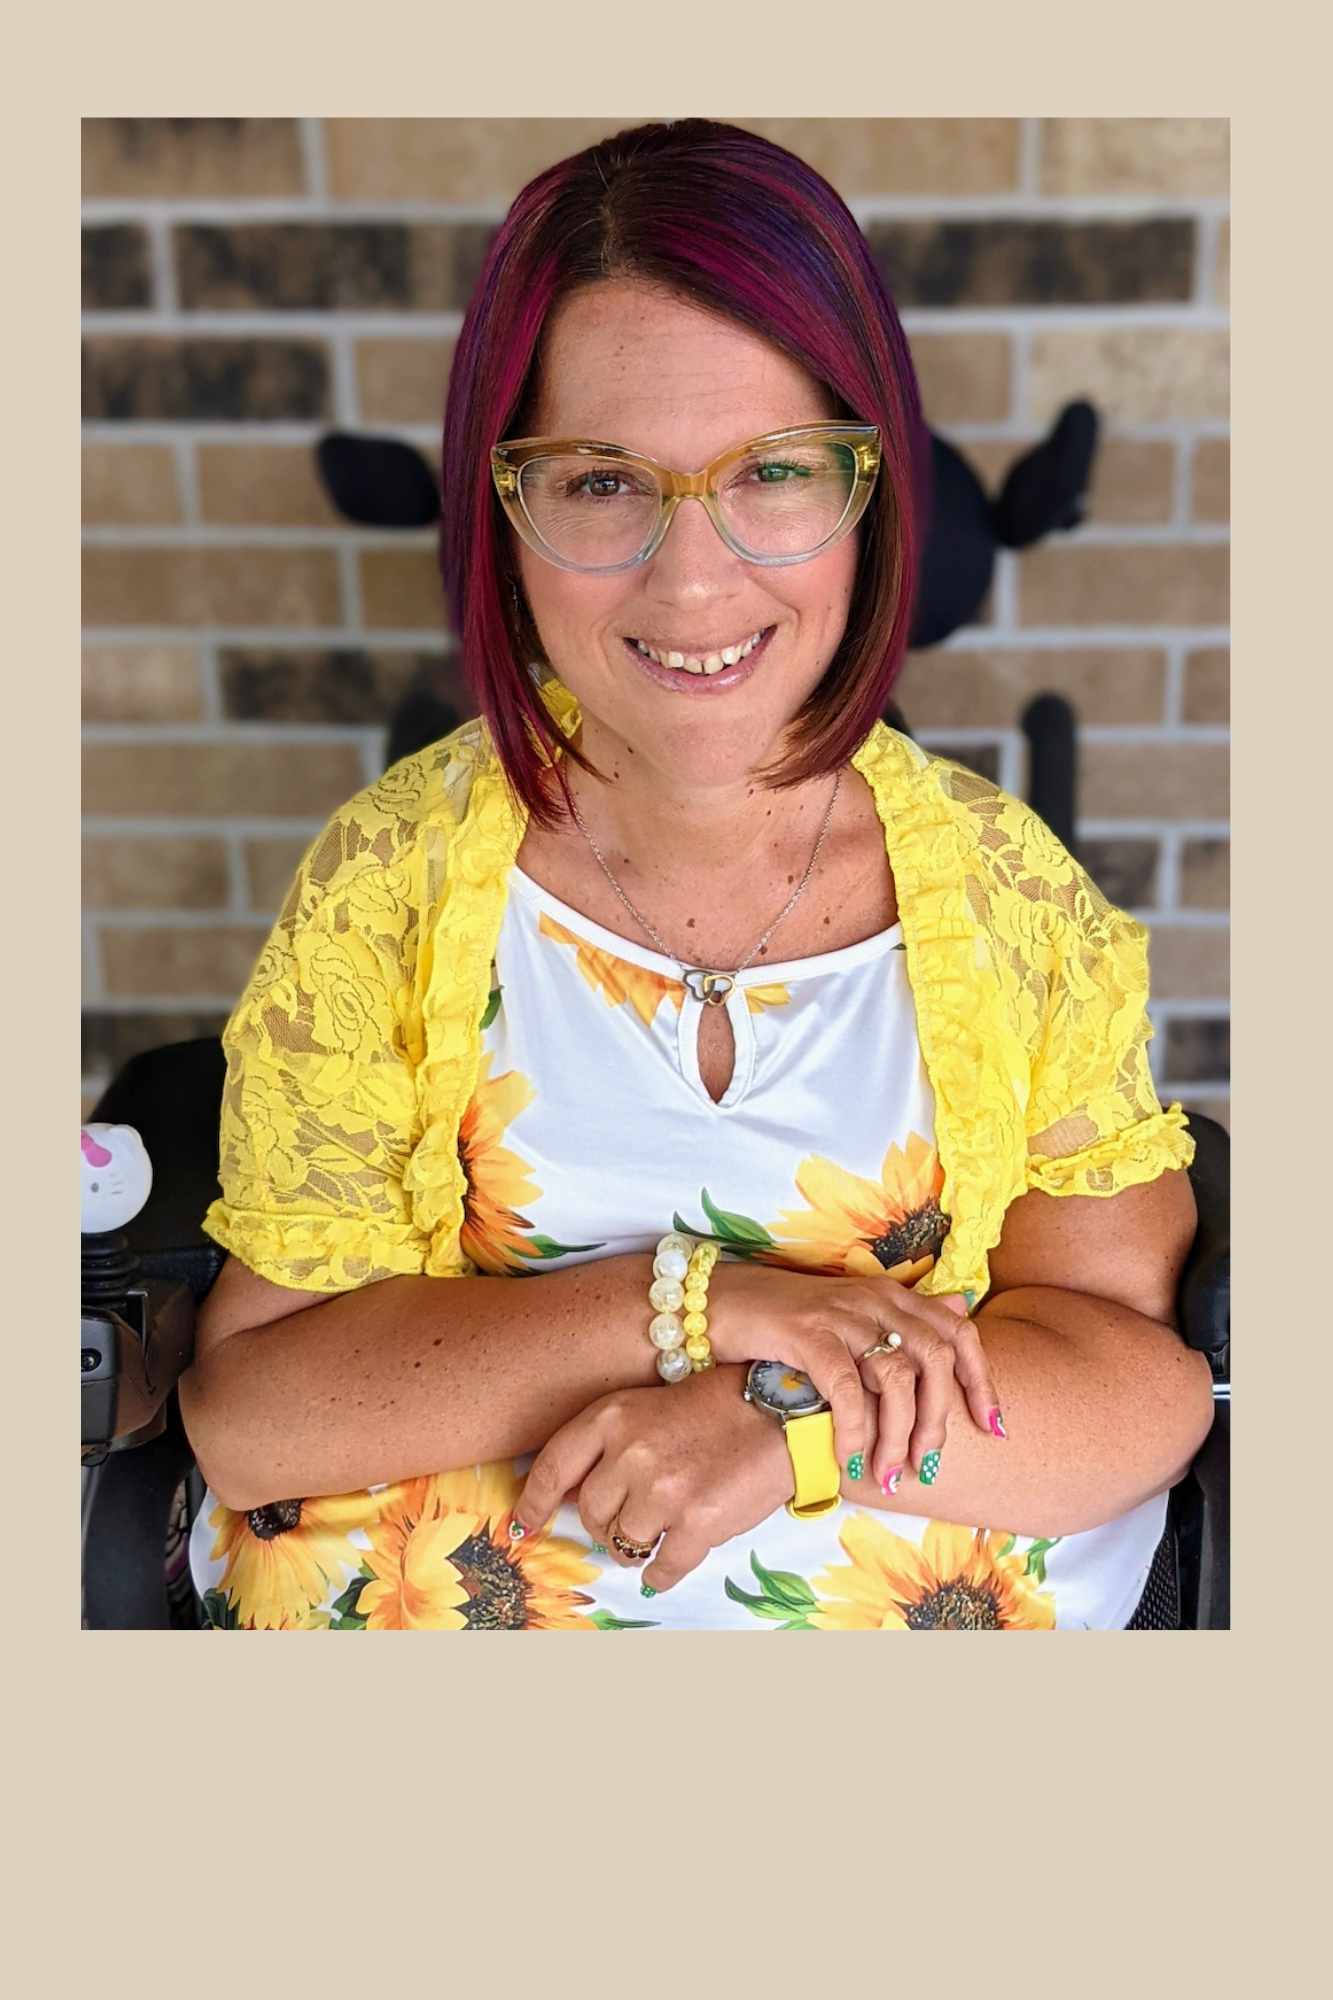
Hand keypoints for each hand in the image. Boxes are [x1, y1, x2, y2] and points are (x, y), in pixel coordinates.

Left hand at [511, 1366, 793, 1593]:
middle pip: (590, 1513)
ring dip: (635, 1546)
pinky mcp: (698, 1523)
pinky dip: (660, 1573)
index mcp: (613, 1416)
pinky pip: (661, 1568)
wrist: (780, 1412)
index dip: (534, 1502)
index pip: (553, 1467)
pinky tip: (669, 1561)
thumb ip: (608, 1444)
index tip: (523, 1525)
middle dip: (604, 1523)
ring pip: (623, 1543)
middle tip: (628, 1517)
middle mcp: (632, 1452)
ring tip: (658, 1531)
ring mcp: (664, 1490)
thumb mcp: (648, 1407)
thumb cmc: (714, 1407)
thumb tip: (568, 1497)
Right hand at [706, 1263, 1004, 1490]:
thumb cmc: (785, 1321)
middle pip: (936, 1358)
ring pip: (897, 1376)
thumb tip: (961, 1308)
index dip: (982, 1381)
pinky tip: (847, 1457)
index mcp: (891, 1295)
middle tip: (928, 1465)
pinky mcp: (807, 1332)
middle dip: (940, 1419)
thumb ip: (903, 1319)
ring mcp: (841, 1314)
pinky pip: (846, 1387)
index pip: (960, 1333)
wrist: (717, 1302)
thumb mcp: (850, 1316)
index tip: (993, 1428)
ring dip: (899, 1433)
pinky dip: (854, 1427)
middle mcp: (873, 1299)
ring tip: (889, 1473)